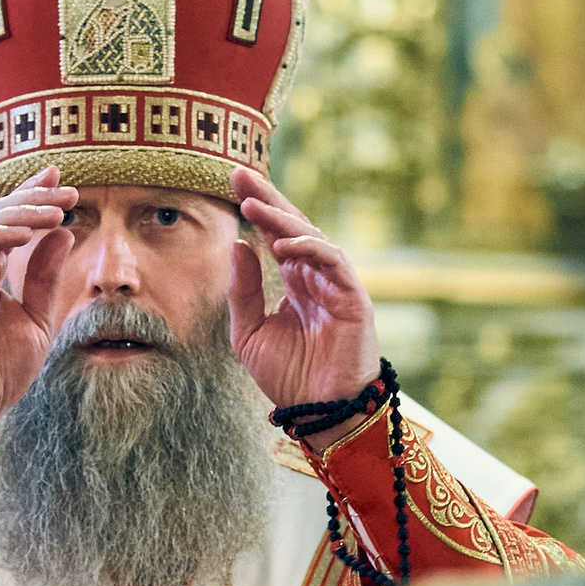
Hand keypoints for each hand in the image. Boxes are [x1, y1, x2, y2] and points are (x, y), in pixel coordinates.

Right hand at [0, 168, 76, 446]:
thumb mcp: (36, 319)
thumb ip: (44, 278)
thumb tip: (64, 234)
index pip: (8, 222)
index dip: (30, 195)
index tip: (61, 177)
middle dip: (32, 196)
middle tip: (69, 190)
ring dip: (22, 211)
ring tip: (58, 210)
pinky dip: (1, 235)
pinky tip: (31, 231)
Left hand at [229, 169, 379, 441]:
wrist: (320, 412)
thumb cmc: (290, 378)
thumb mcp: (250, 333)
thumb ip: (243, 291)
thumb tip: (237, 244)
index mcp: (293, 282)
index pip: (273, 234)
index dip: (256, 206)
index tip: (231, 180)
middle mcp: (315, 276)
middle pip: (292, 225)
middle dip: (267, 197)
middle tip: (239, 173)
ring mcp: (335, 284)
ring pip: (312, 237)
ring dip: (283, 219)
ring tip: (252, 205)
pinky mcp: (353, 297)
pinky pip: (334, 261)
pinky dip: (311, 248)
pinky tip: (285, 243)